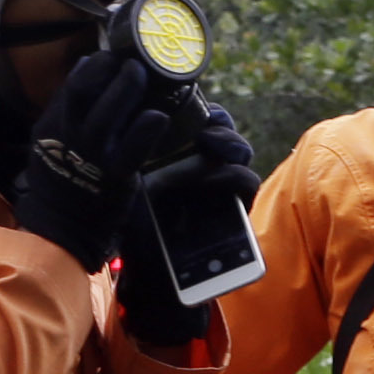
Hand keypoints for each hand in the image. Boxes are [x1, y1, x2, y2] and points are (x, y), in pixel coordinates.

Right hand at [7, 49, 166, 263]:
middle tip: (133, 63)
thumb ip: (67, 106)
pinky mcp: (116, 177)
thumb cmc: (62, 175)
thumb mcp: (50, 137)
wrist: (61, 225)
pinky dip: (146, 129)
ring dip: (128, 89)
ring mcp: (93, 156)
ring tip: (142, 77)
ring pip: (107, 113)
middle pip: (86, 90)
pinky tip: (157, 116)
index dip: (96, 64)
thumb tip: (89, 66)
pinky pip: (133, 149)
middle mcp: (70, 136)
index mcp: (54, 124)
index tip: (113, 57)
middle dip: (112, 69)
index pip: (74, 84)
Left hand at [114, 100, 255, 346]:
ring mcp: (222, 185)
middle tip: (203, 125)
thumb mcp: (127, 184)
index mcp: (178, 152)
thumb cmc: (135, 225)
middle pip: (222, 129)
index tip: (188, 102)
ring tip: (211, 144)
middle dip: (218, 122)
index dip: (198, 106)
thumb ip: (131, 153)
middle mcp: (204, 164)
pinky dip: (235, 176)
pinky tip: (219, 176)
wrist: (150, 272)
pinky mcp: (237, 207)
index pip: (197, 117)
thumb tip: (128, 114)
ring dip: (229, 143)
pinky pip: (247, 183)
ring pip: (239, 152)